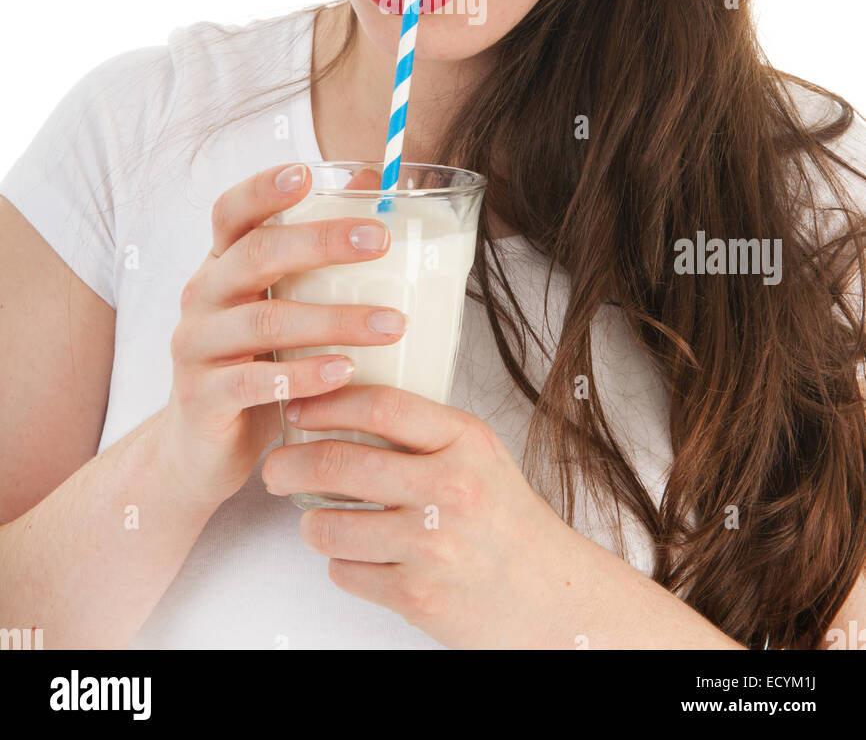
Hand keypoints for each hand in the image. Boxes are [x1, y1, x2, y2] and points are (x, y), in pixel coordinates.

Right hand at [158, 163, 404, 513]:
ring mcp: (195, 347)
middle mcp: (201, 296)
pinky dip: (304, 375)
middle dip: (321, 243)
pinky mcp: (201, 399)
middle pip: (256, 255)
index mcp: (222, 264)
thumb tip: (372, 178)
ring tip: (392, 324)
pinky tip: (346, 373)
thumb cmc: (258, 361)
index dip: (263, 189)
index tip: (307, 172)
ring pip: (265, 321)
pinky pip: (254, 382)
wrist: (200, 448)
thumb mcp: (282, 302)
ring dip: (334, 320)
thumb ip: (316, 250)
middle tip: (381, 239)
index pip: (230, 212)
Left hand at [260, 384, 577, 649]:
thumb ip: (424, 432)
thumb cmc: (509, 523)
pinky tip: (358, 556)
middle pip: (337, 464)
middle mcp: (449, 488)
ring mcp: (431, 544)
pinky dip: (341, 564)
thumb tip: (345, 405)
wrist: (553, 597)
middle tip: (275, 467)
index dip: (326, 402)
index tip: (299, 405)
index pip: (380, 405)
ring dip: (309, 524)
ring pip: (329, 525)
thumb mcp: (480, 455)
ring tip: (315, 519)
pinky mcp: (416, 594)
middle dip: (289, 464)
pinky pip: (345, 572)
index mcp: (465, 442)